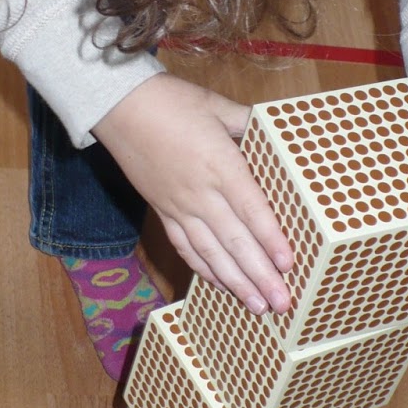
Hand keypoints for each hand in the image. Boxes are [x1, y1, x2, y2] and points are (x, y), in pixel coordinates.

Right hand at [93, 75, 292, 312]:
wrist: (119, 107)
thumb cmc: (171, 101)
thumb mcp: (218, 106)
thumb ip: (250, 125)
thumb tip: (280, 137)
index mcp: (220, 165)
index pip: (252, 210)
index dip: (271, 240)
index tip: (288, 265)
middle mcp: (199, 193)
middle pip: (235, 241)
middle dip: (260, 275)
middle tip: (281, 303)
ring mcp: (179, 207)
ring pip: (210, 253)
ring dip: (236, 282)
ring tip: (257, 306)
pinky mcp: (163, 212)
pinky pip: (186, 247)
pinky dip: (205, 270)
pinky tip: (222, 285)